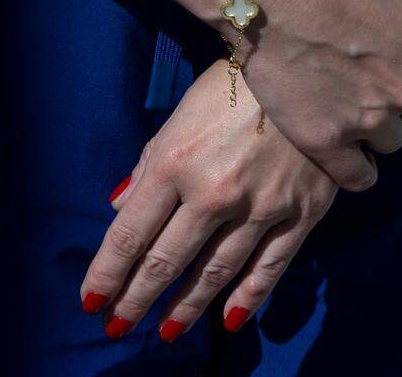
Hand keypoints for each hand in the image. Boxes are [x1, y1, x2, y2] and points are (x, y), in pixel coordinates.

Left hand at [79, 60, 336, 341]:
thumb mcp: (181, 114)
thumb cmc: (235, 84)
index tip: (91, 300)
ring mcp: (259, 207)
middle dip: (137, 298)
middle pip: (166, 260)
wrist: (310, 68)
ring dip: (187, 308)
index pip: (130, 233)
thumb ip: (149, 164)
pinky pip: (270, 267)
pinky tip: (230, 320)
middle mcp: (212, 192)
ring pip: (215, 271)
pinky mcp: (301, 213)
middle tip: (118, 326)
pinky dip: (249, 298)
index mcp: (174, 162)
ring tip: (166, 332)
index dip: (107, 272)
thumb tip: (121, 207)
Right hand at [224, 0, 401, 191]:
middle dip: (386, 82)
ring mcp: (370, 120)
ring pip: (388, 138)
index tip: (374, 33)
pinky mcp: (326, 140)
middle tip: (347, 57)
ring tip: (335, 95)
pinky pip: (358, 176)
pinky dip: (354, 166)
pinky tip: (339, 147)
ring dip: (370, 122)